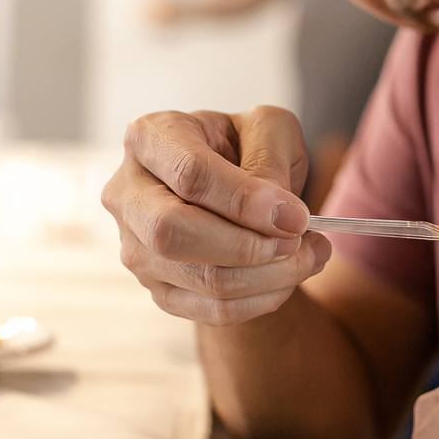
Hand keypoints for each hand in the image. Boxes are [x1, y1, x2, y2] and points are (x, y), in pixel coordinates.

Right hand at [101, 106, 330, 324]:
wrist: (241, 186)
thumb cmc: (250, 147)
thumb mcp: (269, 129)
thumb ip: (271, 160)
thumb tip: (280, 217)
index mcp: (152, 136)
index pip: (189, 174)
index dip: (245, 201)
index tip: (297, 216)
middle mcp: (128, 192)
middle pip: (172, 233)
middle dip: (247, 246)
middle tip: (298, 241)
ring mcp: (135, 245)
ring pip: (197, 278)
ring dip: (267, 277)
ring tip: (310, 257)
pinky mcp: (157, 286)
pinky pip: (209, 309)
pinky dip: (259, 300)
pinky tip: (288, 279)